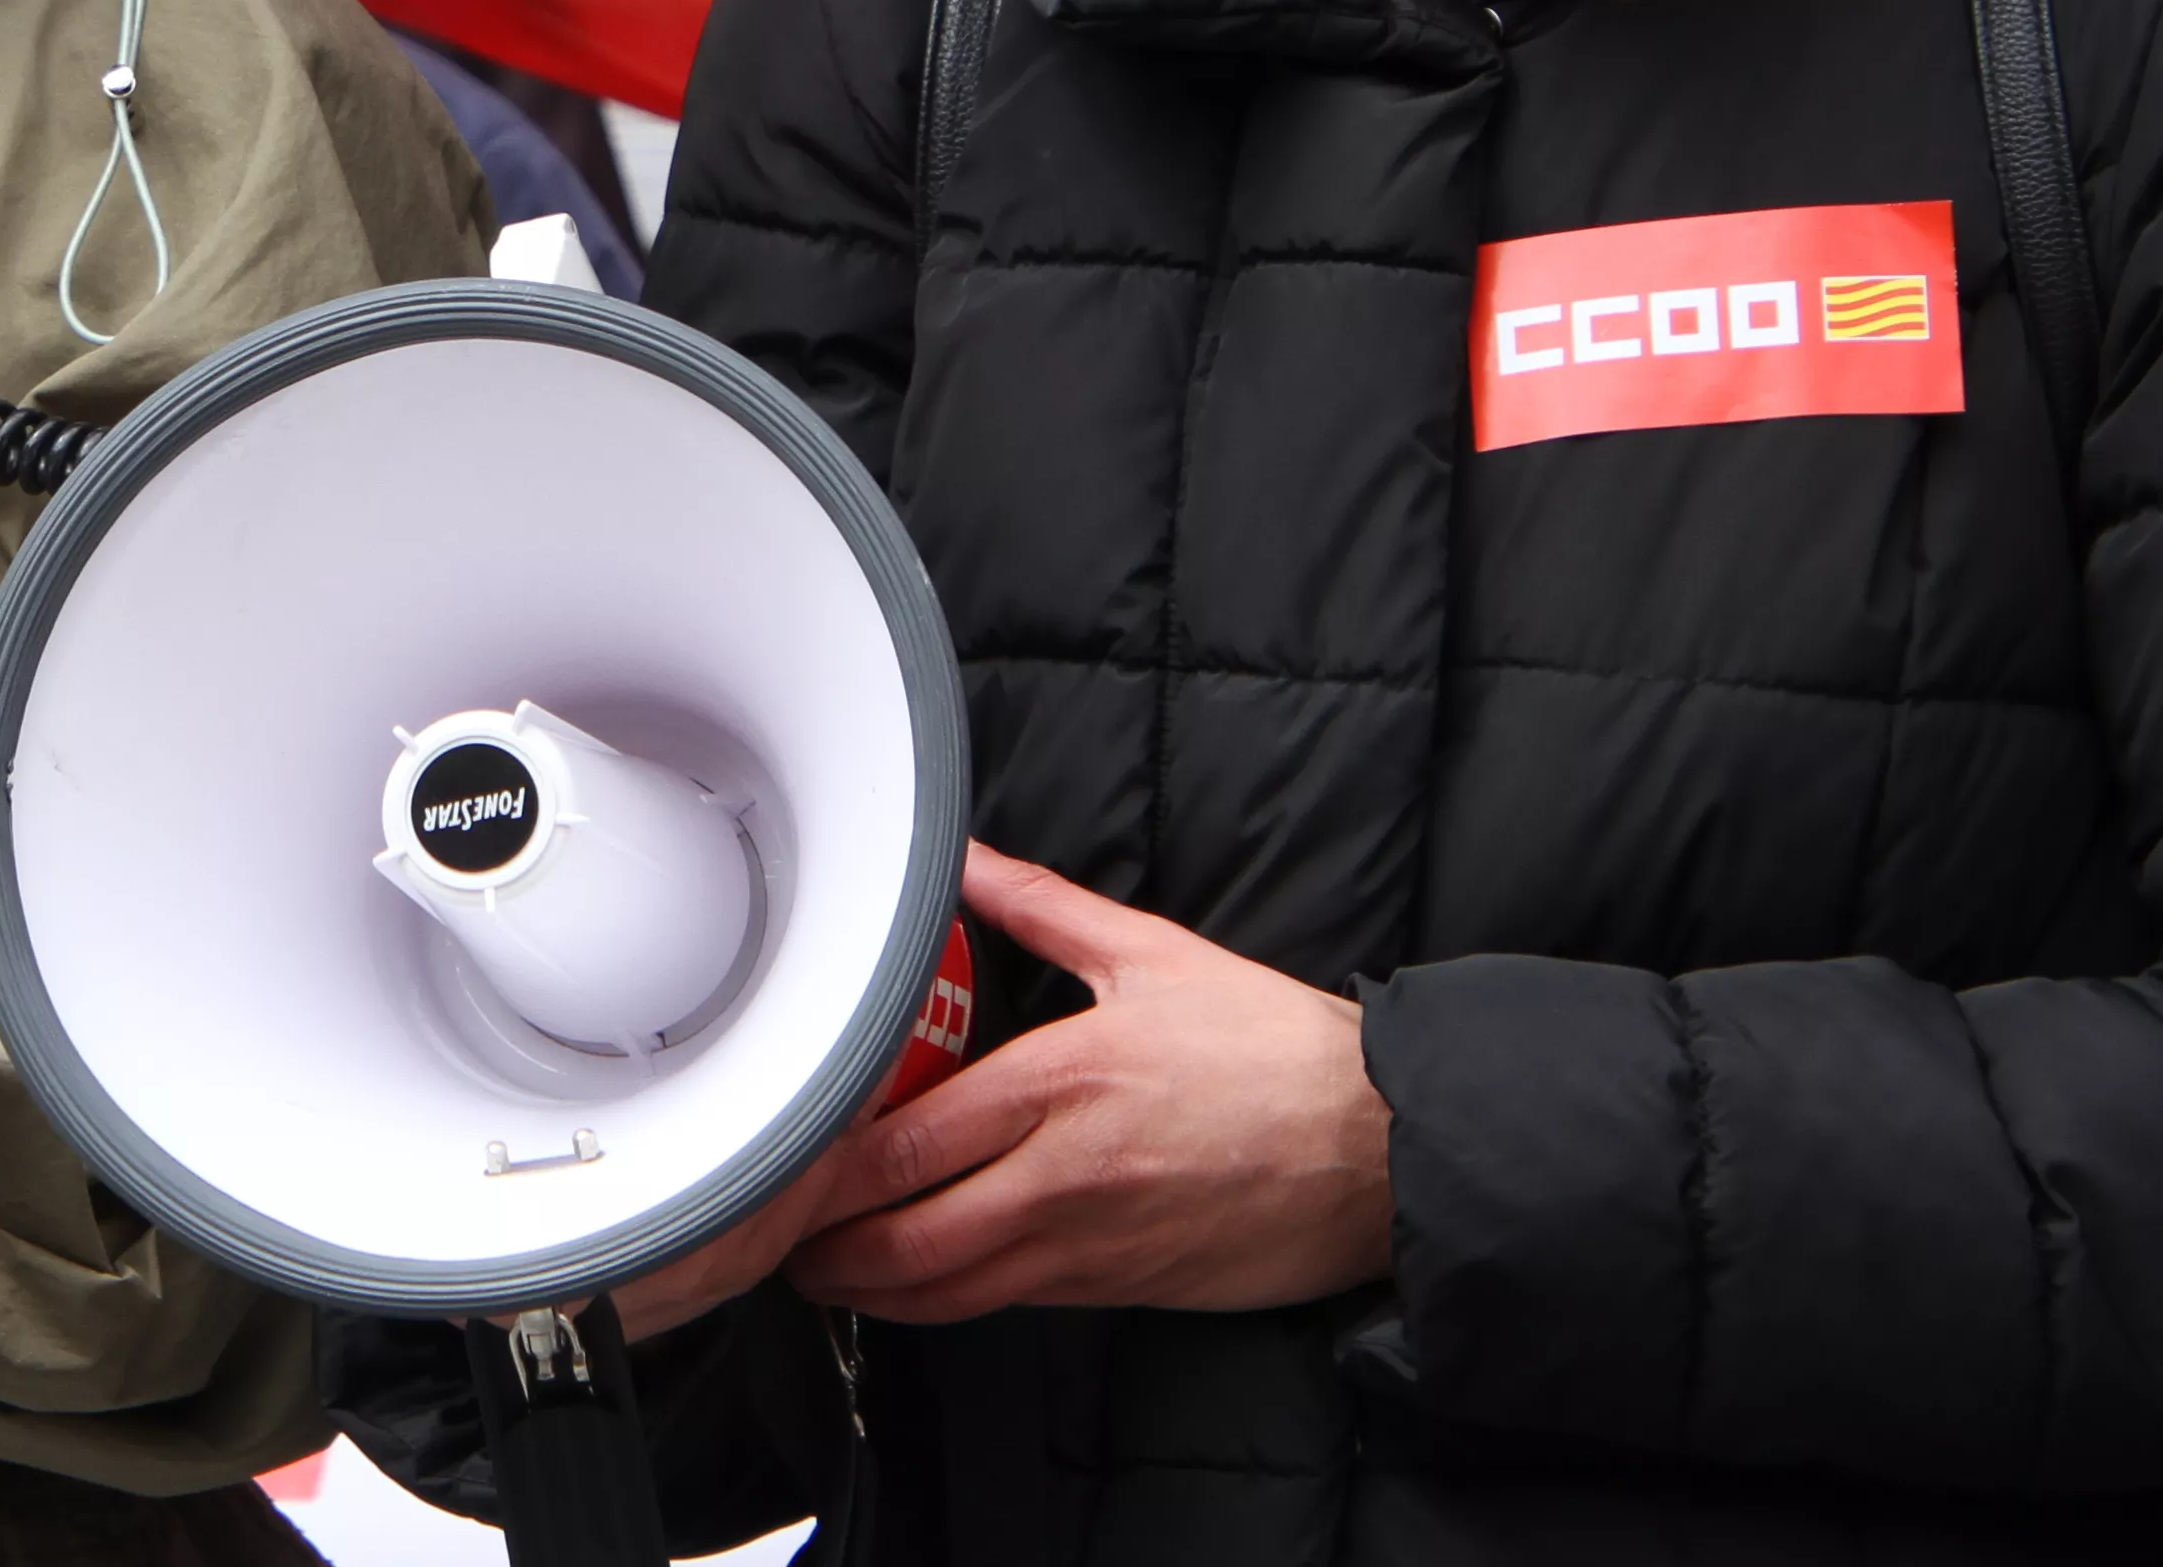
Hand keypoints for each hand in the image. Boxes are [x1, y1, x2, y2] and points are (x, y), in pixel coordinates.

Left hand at [774, 844, 1391, 1326]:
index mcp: (1062, 1082)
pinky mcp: (1120, 1289)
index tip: (788, 1158)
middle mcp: (1063, 1175)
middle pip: (908, 1232)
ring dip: (873, 1289)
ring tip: (826, 1272)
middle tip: (780, 1232)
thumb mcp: (1152, 954)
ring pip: (948, 1288)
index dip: (828, 1166)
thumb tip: (965, 856)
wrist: (1383, 1150)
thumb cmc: (1276, 1051)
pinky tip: (918, 1287)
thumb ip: (1039, 907)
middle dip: (828, 1246)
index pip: (905, 1140)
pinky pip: (1007, 1305)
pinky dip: (947, 1302)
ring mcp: (1090, 1245)